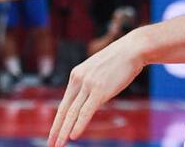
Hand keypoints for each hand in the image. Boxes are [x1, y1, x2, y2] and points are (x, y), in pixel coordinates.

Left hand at [48, 32, 143, 146]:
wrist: (134, 48)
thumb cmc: (120, 59)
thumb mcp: (99, 69)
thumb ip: (90, 83)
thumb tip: (90, 97)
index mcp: (77, 74)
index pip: (64, 102)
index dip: (58, 120)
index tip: (54, 133)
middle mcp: (79, 79)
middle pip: (64, 109)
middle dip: (57, 129)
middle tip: (51, 144)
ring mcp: (88, 84)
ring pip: (72, 113)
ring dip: (64, 131)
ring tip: (58, 145)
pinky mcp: (100, 90)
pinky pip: (86, 111)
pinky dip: (78, 125)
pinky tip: (73, 136)